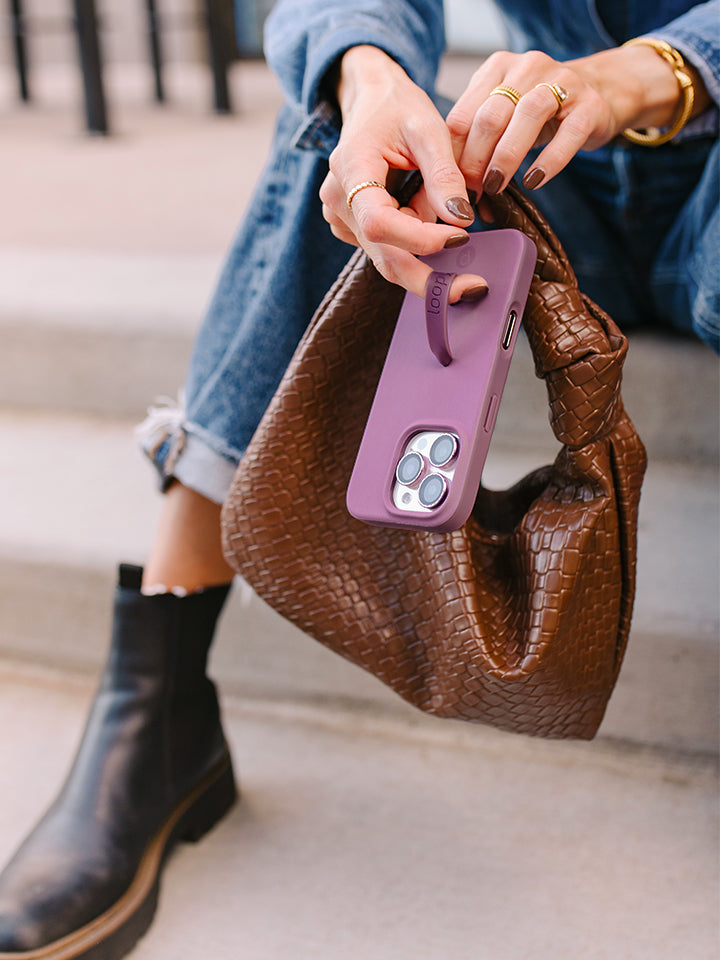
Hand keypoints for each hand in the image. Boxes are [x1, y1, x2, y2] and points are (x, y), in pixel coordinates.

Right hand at [319, 46, 488, 301]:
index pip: (380, 223)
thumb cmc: (398, 109)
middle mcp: (338, 201)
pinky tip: (419, 207)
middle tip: (473, 286)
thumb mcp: (428, 128)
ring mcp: (341, 219)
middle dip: (430, 277)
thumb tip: (460, 220)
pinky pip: (388, 250)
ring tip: (436, 204)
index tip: (460, 238)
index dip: (420, 240)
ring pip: (390, 256)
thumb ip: (444, 174)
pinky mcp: (352, 229)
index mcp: (350, 168)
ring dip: (424, 244)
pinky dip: (414, 240)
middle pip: (384, 257)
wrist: (371, 102)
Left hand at [446, 45, 691, 195]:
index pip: (465, 113)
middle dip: (476, 159)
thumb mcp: (504, 115)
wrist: (599, 91)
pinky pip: (568, 135)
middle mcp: (528, 68)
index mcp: (498, 69)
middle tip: (471, 191)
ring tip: (496, 187)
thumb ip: (476, 139)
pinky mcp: (590, 106)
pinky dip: (548, 161)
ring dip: (506, 157)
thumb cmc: (538, 113)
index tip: (451, 184)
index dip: (454, 154)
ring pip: (527, 116)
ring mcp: (563, 82)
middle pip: (491, 115)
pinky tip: (533, 181)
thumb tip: (450, 186)